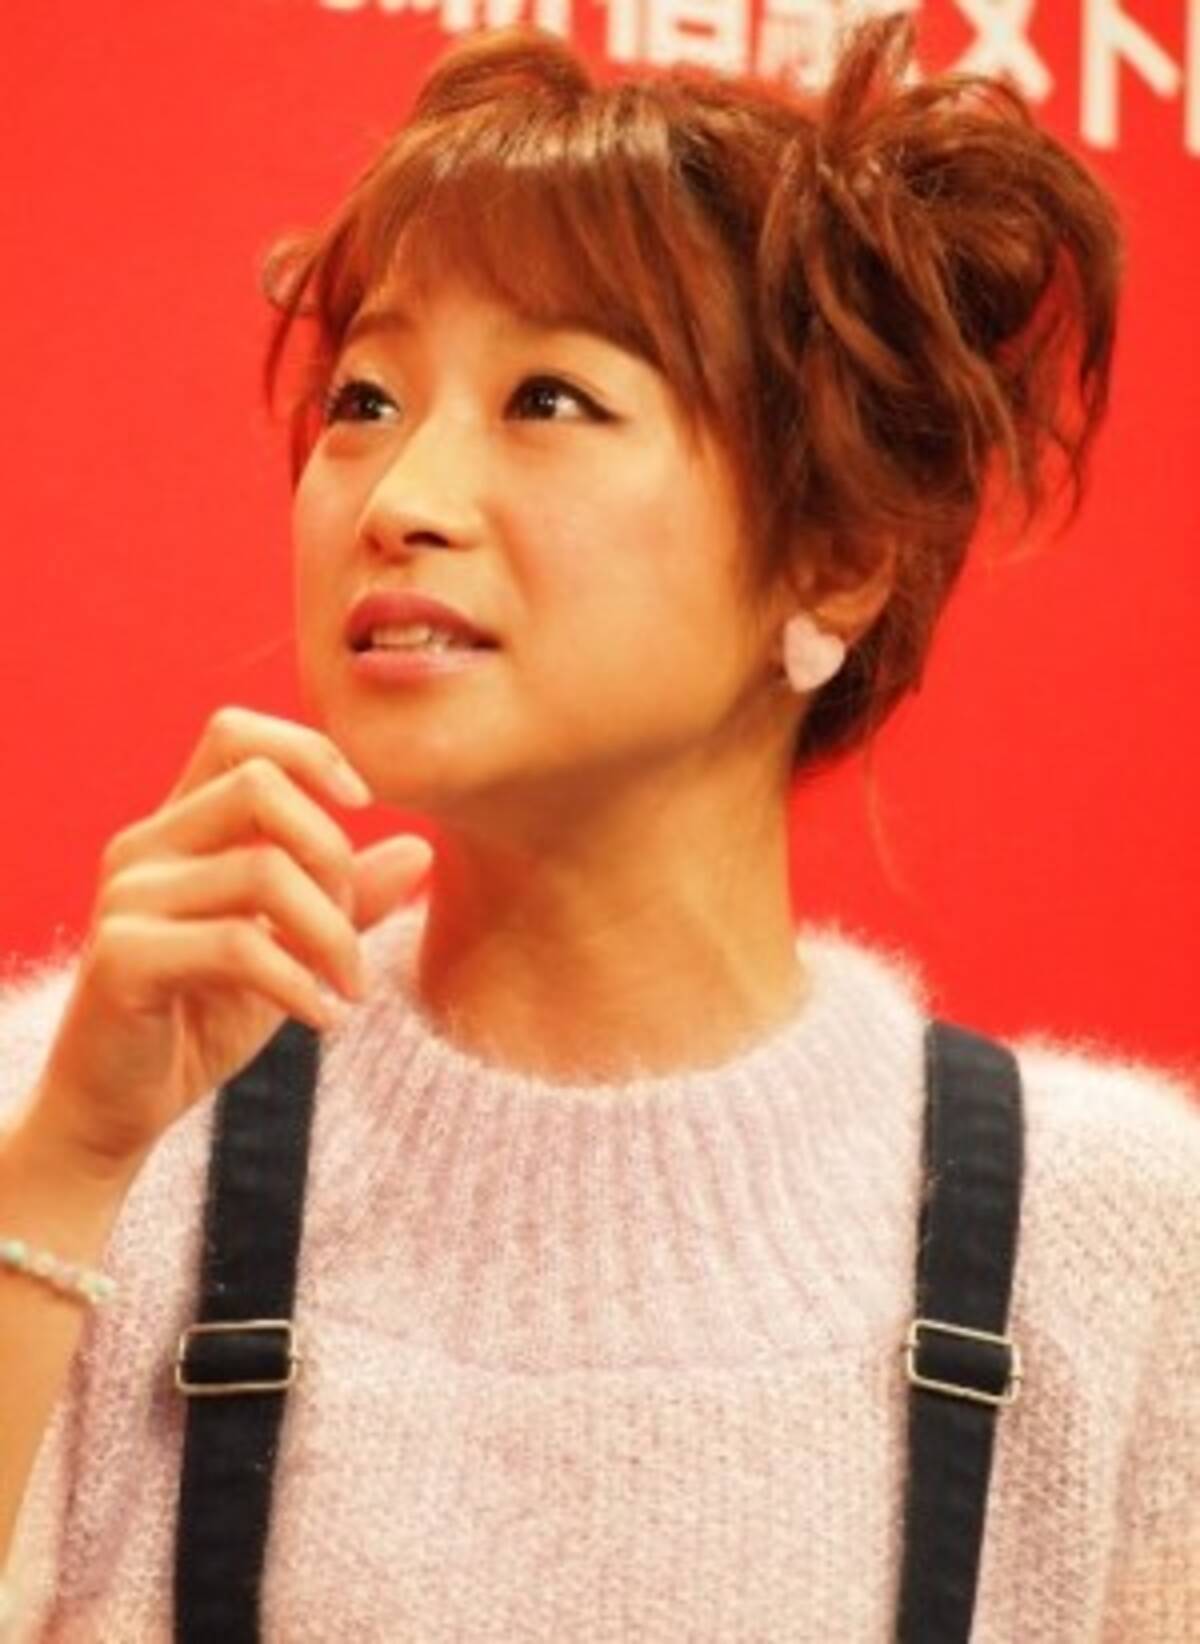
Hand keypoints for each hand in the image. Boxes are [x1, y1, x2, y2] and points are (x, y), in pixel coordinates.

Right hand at [24, 707, 430, 1185]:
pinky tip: (324, 1020)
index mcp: (177, 828)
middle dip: (332, 852)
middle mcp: (144, 847)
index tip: (364, 805)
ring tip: (346, 987)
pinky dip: (300, 983)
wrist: (118, 1107)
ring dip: (332, 934)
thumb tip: (420, 848)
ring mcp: (128, 898)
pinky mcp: (123, 958)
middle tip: (351, 930)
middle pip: (258, 785)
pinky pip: (239, 945)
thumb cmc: (202, 1018)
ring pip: (263, 870)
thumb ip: (346, 899)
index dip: (309, 750)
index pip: (235, 733)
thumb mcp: (291, 950)